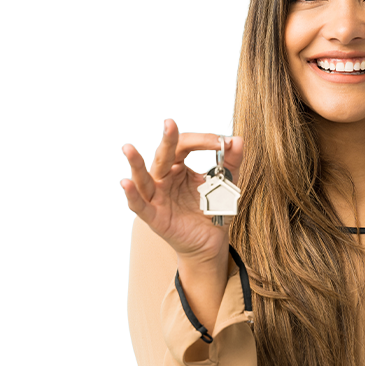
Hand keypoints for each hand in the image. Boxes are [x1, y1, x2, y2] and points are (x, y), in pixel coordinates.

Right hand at [120, 119, 243, 263]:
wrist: (211, 242)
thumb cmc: (212, 211)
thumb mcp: (225, 184)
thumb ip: (231, 162)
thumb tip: (238, 139)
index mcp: (179, 169)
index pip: (184, 146)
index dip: (201, 141)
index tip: (221, 142)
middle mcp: (164, 180)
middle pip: (163, 156)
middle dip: (167, 140)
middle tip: (170, 123)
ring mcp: (157, 198)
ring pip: (144, 178)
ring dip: (135, 164)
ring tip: (128, 149)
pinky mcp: (155, 217)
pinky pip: (140, 206)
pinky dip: (132, 195)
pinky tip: (126, 184)